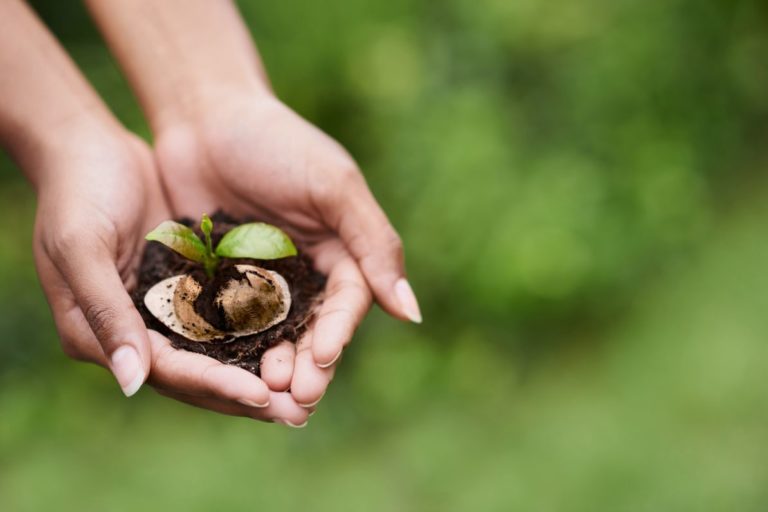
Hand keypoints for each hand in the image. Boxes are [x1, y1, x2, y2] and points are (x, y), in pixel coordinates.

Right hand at [32, 126, 311, 425]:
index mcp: (100, 335)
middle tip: (300, 411)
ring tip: (308, 385)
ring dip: (261, 370)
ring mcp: (164, 310)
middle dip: (249, 394)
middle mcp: (136, 332)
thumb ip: (106, 313)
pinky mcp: (188, 285)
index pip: (168, 371)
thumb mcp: (81, 248)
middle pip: (198, 375)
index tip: (262, 395)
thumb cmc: (75, 192)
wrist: (88, 147)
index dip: (215, 384)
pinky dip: (259, 330)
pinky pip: (228, 315)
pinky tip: (296, 337)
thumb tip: (133, 383)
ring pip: (219, 353)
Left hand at [154, 93, 420, 406]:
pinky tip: (221, 376)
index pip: (348, 303)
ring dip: (270, 369)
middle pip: (311, 330)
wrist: (203, 114)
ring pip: (271, 337)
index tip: (322, 360)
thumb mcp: (333, 186)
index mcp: (340, 251)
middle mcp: (304, 273)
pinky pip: (226, 324)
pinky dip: (228, 353)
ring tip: (263, 399)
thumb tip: (412, 312)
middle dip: (306, 367)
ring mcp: (259, 281)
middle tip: (294, 402)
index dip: (337, 334)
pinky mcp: (217, 284)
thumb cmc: (275, 142)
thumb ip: (374, 243)